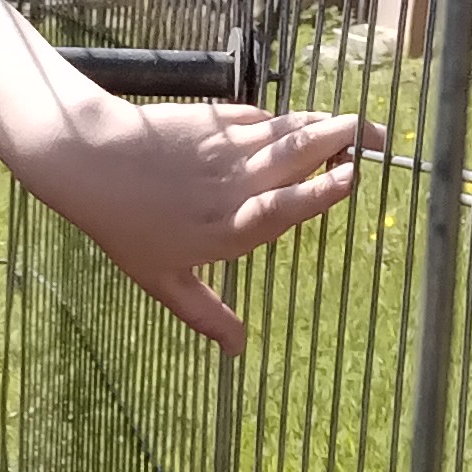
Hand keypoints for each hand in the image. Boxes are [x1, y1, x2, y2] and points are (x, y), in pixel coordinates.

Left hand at [30, 102, 378, 352]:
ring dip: (328, 126)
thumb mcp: (162, 281)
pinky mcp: (218, 120)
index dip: (322, 191)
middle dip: (345, 143)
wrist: (90, 161)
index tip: (354, 177)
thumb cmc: (124, 227)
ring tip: (360, 127)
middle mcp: (234, 186)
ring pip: (288, 132)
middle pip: (299, 156)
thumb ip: (205, 314)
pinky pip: (264, 120)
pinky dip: (289, 122)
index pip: (286, 207)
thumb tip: (238, 352)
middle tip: (380, 142)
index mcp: (228, 229)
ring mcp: (227, 148)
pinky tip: (306, 125)